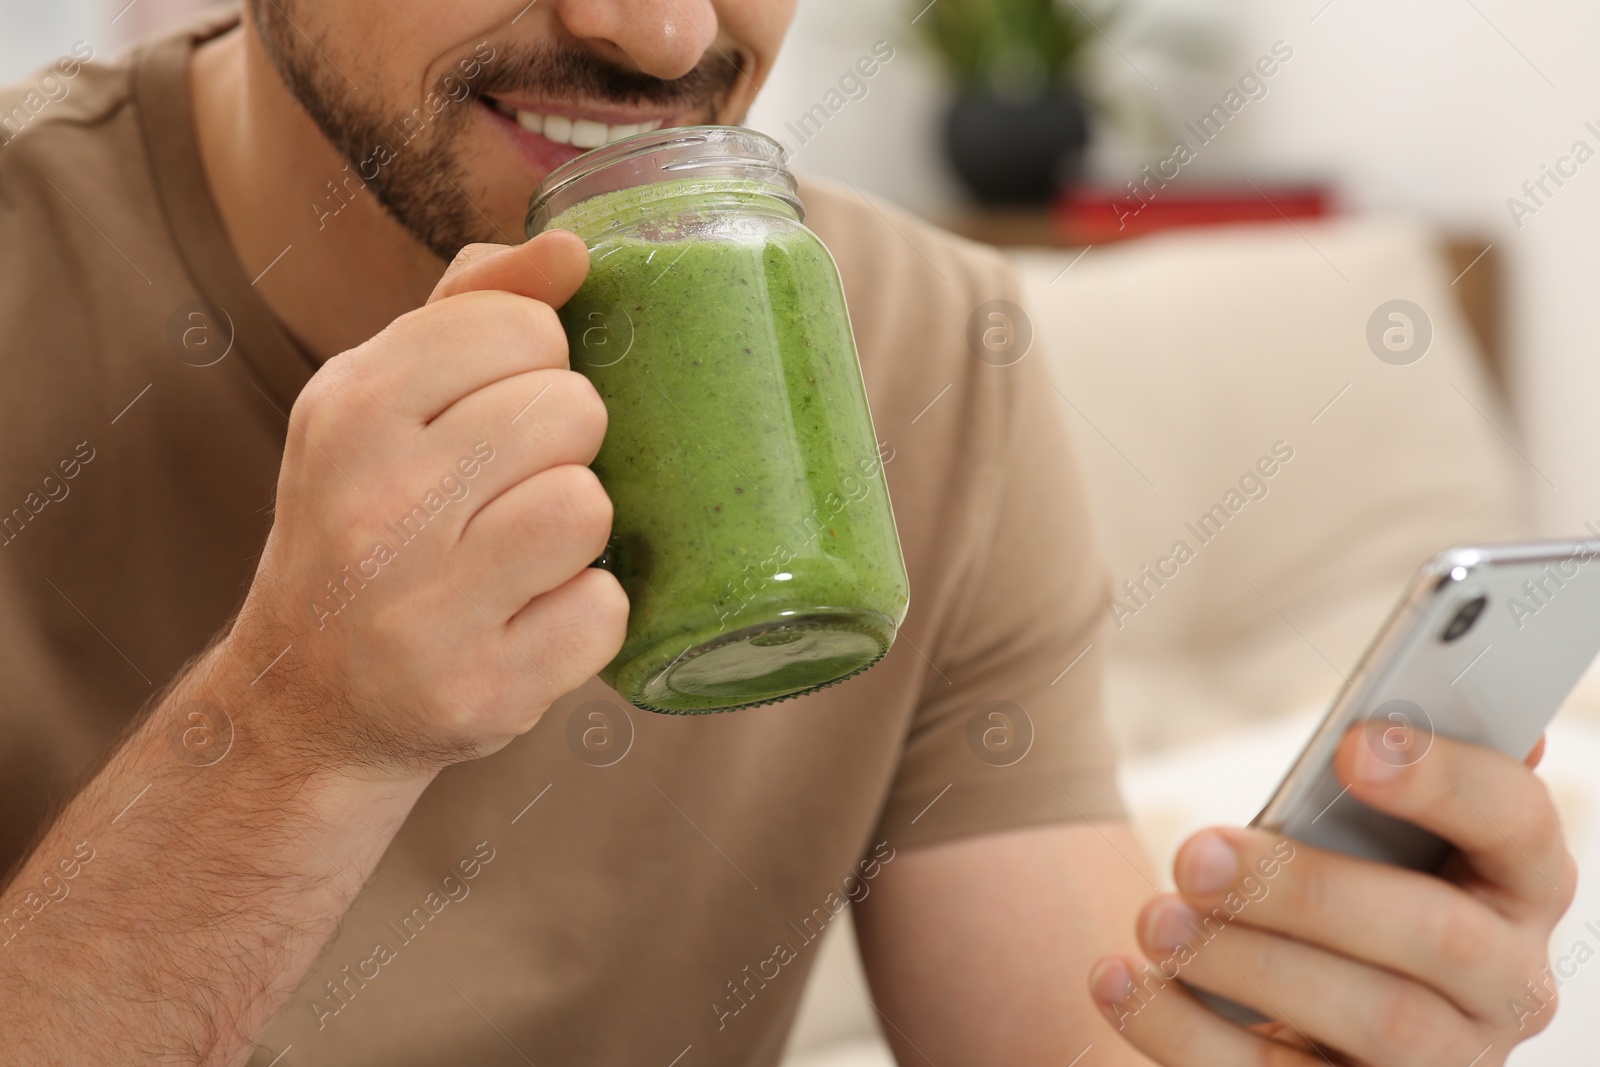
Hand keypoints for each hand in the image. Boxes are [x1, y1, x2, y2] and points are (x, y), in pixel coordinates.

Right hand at [221, 231, 627, 776]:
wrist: (306, 699)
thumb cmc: (365, 525)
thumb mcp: (381, 401)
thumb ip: (471, 308)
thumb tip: (572, 250)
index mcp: (351, 405)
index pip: (525, 328)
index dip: (539, 366)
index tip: (498, 409)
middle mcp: (376, 501)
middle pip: (572, 412)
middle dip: (563, 448)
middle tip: (507, 490)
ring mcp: (424, 606)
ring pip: (589, 506)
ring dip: (575, 531)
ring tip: (521, 552)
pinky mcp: (481, 688)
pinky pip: (604, 610)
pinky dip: (585, 617)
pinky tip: (528, 620)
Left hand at [1088, 725, 1576, 1064]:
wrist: (1299, 1001)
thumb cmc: (1341, 882)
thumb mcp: (1361, 831)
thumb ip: (1373, 781)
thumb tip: (1382, 719)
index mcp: (1518, 880)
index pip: (1514, 818)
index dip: (1443, 780)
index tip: (1352, 745)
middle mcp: (1506, 980)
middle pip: (1436, 934)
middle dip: (1308, 889)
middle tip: (1195, 855)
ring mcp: (1447, 1061)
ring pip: (1375, 1022)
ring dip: (1246, 966)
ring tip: (1156, 921)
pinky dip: (1183, 1032)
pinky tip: (1119, 980)